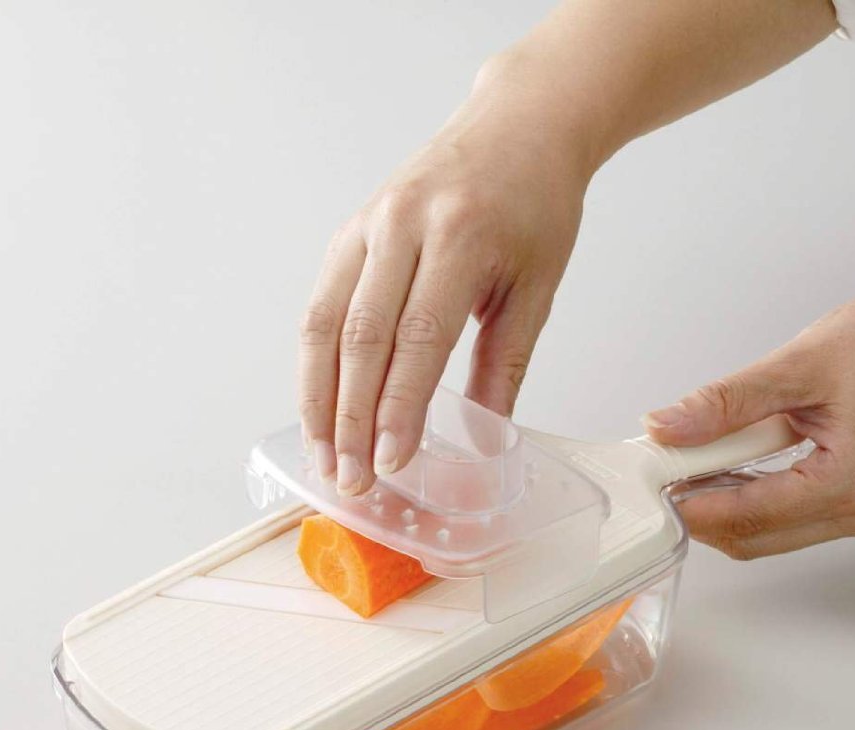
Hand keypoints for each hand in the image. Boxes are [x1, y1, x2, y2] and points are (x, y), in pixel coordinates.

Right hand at [299, 80, 593, 495]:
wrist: (517, 126)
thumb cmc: (536, 204)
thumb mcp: (538, 285)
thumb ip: (505, 363)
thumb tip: (483, 439)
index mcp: (460, 235)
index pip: (418, 336)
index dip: (398, 406)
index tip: (391, 462)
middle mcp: (403, 223)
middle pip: (361, 335)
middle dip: (350, 417)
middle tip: (350, 478)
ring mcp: (369, 223)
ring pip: (324, 323)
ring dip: (318, 398)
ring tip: (324, 458)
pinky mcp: (350, 231)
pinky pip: (322, 304)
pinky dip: (315, 363)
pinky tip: (321, 407)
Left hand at [643, 266, 854, 558]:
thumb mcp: (799, 364)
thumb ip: (727, 403)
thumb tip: (667, 428)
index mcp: (852, 483)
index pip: (746, 516)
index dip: (689, 501)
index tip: (651, 478)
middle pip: (755, 538)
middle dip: (704, 508)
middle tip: (665, 465)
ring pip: (773, 531)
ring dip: (730, 501)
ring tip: (698, 453)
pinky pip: (796, 513)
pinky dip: (759, 492)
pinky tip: (736, 457)